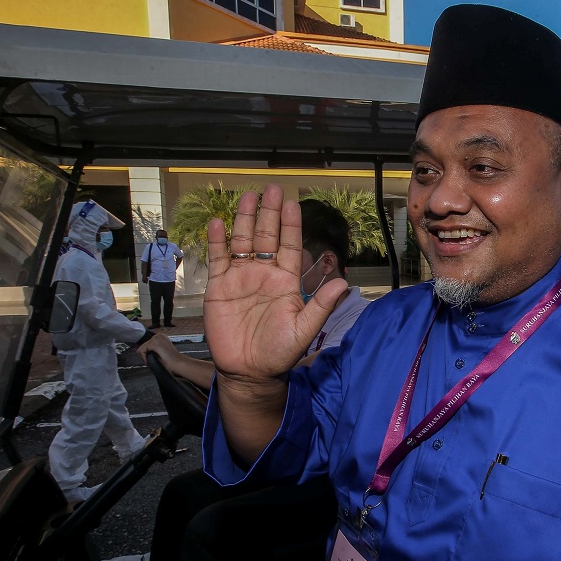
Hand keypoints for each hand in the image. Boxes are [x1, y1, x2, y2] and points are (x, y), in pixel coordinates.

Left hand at [138, 332, 177, 363]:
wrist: (179, 364)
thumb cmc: (172, 361)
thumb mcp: (161, 352)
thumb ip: (153, 349)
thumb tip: (142, 351)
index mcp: (161, 337)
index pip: (146, 345)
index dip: (148, 353)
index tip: (155, 358)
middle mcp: (158, 335)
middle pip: (143, 346)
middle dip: (146, 355)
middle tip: (156, 359)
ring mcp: (156, 338)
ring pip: (141, 349)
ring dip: (146, 357)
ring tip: (156, 360)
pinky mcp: (154, 343)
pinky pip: (141, 351)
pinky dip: (144, 358)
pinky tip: (153, 360)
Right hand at [204, 185, 346, 386]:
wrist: (248, 371)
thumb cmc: (278, 352)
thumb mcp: (303, 330)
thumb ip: (320, 306)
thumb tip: (343, 283)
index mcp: (286, 281)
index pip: (289, 246)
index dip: (291, 225)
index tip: (293, 203)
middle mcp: (264, 274)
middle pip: (267, 236)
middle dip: (270, 213)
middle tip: (272, 188)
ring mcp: (241, 277)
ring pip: (243, 242)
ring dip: (245, 220)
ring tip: (249, 197)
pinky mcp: (219, 286)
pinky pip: (218, 258)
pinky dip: (217, 241)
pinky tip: (219, 223)